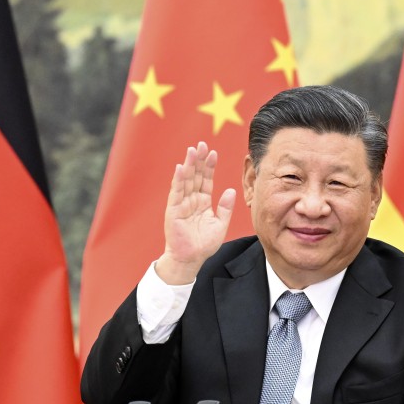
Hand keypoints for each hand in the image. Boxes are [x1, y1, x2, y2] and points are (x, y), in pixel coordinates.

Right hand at [157, 142, 235, 283]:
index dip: (209, 166)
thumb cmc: (204, 244)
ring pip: (185, 180)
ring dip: (188, 165)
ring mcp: (181, 204)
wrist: (191, 259)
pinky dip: (178, 180)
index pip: (206, 180)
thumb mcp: (220, 224)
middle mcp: (191, 200)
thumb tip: (231, 190)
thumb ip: (225, 208)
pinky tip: (180, 168)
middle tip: (202, 144)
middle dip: (198, 160)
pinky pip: (176, 193)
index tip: (213, 152)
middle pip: (195, 176)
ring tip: (192, 150)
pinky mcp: (173, 210)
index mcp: (203, 202)